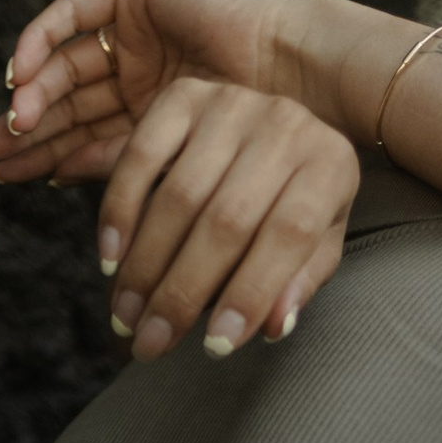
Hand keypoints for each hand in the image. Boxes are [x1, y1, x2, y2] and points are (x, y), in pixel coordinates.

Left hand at [0, 0, 294, 190]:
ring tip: (11, 124)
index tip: (11, 178)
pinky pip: (72, 16)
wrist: (294, 81)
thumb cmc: (256, 136)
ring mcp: (135, 33)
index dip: (47, 154)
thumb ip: (118, 165)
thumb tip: (56, 178)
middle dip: (29, 128)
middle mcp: (139, 72)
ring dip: (32, 91)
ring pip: (65, 62)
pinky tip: (21, 77)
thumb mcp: (173, 158)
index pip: (86, 134)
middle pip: (69, 100)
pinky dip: (39, 41)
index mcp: (153, 115)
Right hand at [85, 78, 359, 362]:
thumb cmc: (302, 200)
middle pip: (227, 220)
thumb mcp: (319, 243)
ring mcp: (231, 103)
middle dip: (183, 291)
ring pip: (179, 195)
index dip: (251, 293)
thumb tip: (273, 326)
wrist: (281, 130)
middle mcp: (285, 124)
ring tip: (127, 316)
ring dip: (145, 264)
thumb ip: (300, 283)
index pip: (290, 235)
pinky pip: (140, 155)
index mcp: (330, 163)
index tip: (216, 348)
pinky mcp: (183, 94)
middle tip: (152, 341)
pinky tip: (111, 259)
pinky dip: (120, 211)